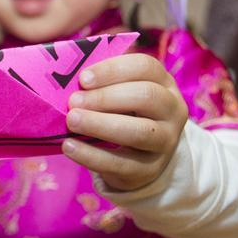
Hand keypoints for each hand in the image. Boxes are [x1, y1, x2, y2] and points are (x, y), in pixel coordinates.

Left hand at [62, 53, 187, 191]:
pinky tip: (69, 146)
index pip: (145, 67)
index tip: (83, 78)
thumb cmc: (120, 112)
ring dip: (100, 124)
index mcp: (163, 82)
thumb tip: (66, 74)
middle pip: (146, 96)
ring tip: (71, 120)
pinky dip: (91, 155)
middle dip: (105, 97)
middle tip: (73, 101)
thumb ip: (99, 82)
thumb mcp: (117, 92)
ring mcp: (165, 141)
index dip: (112, 70)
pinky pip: (122, 164)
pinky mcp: (150, 170)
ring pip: (139, 131)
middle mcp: (172, 110)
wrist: (138, 157)